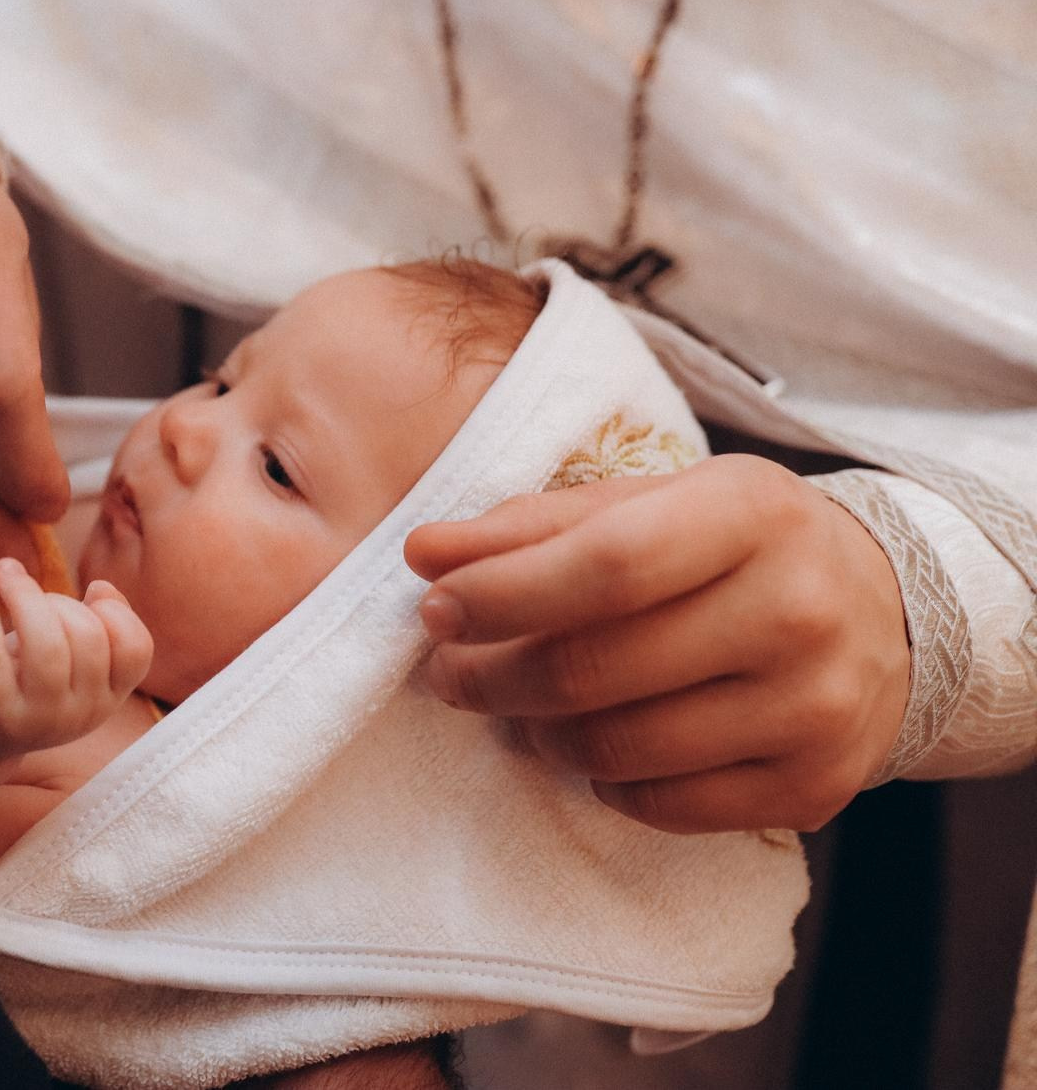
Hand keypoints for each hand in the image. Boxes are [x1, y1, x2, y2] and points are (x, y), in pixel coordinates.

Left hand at [0, 561, 152, 761]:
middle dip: (58, 599)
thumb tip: (102, 588)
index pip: (135, 650)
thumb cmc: (24, 677)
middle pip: (88, 636)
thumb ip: (96, 624)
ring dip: (23, 593)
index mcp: (106, 698)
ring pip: (46, 645)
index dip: (116, 612)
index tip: (90, 593)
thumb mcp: (68, 656)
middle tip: (26, 590)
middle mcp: (79, 715)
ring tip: (4, 572)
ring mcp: (35, 718)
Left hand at [406, 455, 910, 833]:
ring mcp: (816, 708)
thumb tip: (424, 553)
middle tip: (447, 672)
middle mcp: (798, 611)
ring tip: (517, 706)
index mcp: (752, 514)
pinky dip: (603, 782)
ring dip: (537, 733)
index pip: (605, 565)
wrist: (885, 608)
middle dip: (491, 676)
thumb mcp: (647, 503)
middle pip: (597, 669)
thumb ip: (532, 527)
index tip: (434, 609)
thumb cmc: (730, 545)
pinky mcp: (812, 787)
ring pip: (619, 748)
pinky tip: (594, 744)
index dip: (502, 595)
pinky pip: (662, 806)